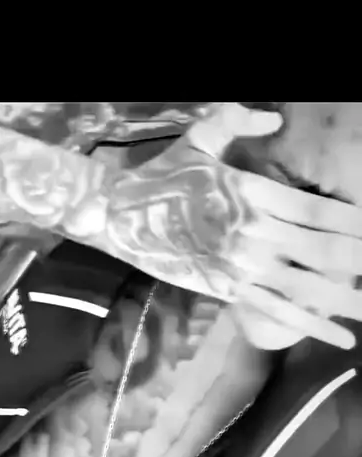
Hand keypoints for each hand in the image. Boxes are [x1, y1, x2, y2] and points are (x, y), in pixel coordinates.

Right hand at [107, 103, 361, 350]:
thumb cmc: (162, 177)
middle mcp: (253, 232)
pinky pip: (276, 311)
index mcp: (251, 194)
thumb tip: (275, 118)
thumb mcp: (199, 138)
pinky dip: (312, 325)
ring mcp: (241, 265)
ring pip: (306, 286)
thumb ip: (237, 120)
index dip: (352, 222)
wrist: (119, 215)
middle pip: (322, 250)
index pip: (316, 211)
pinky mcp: (228, 289)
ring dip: (347, 300)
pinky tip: (342, 338)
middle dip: (358, 260)